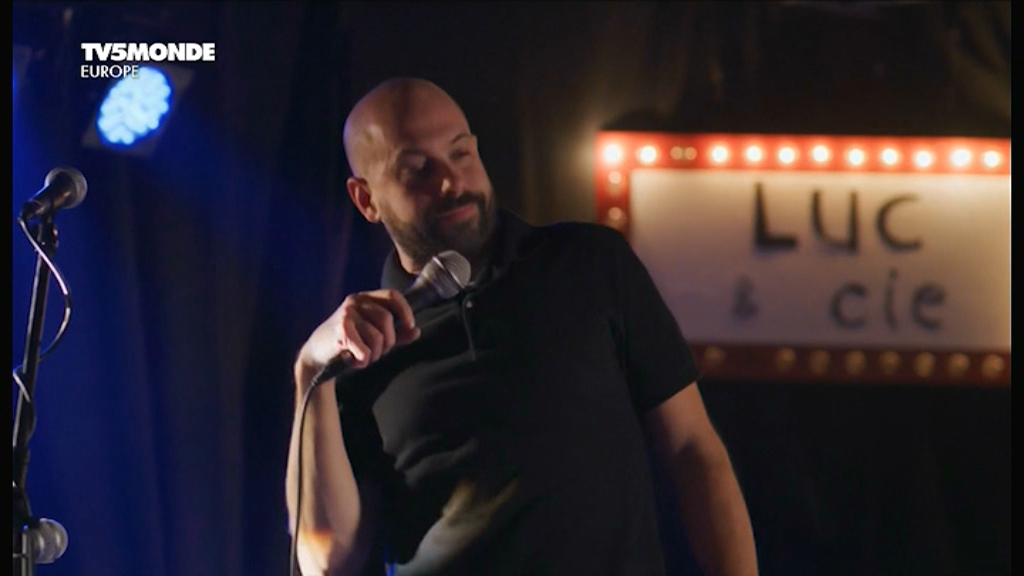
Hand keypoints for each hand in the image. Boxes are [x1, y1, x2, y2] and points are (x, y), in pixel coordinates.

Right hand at [297, 288, 420, 379]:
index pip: (392, 295)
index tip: (410, 326)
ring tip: (362, 357)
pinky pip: (364, 350)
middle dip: (388, 342)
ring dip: (374, 354)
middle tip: (378, 352)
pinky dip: (363, 360)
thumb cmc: (348, 344)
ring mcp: (346, 314)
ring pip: (377, 337)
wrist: (316, 354)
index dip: (405, 310)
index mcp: (366, 298)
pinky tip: (353, 360)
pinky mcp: (340, 330)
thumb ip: (396, 334)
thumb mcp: (374, 336)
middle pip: (387, 319)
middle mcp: (355, 301)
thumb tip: (416, 331)